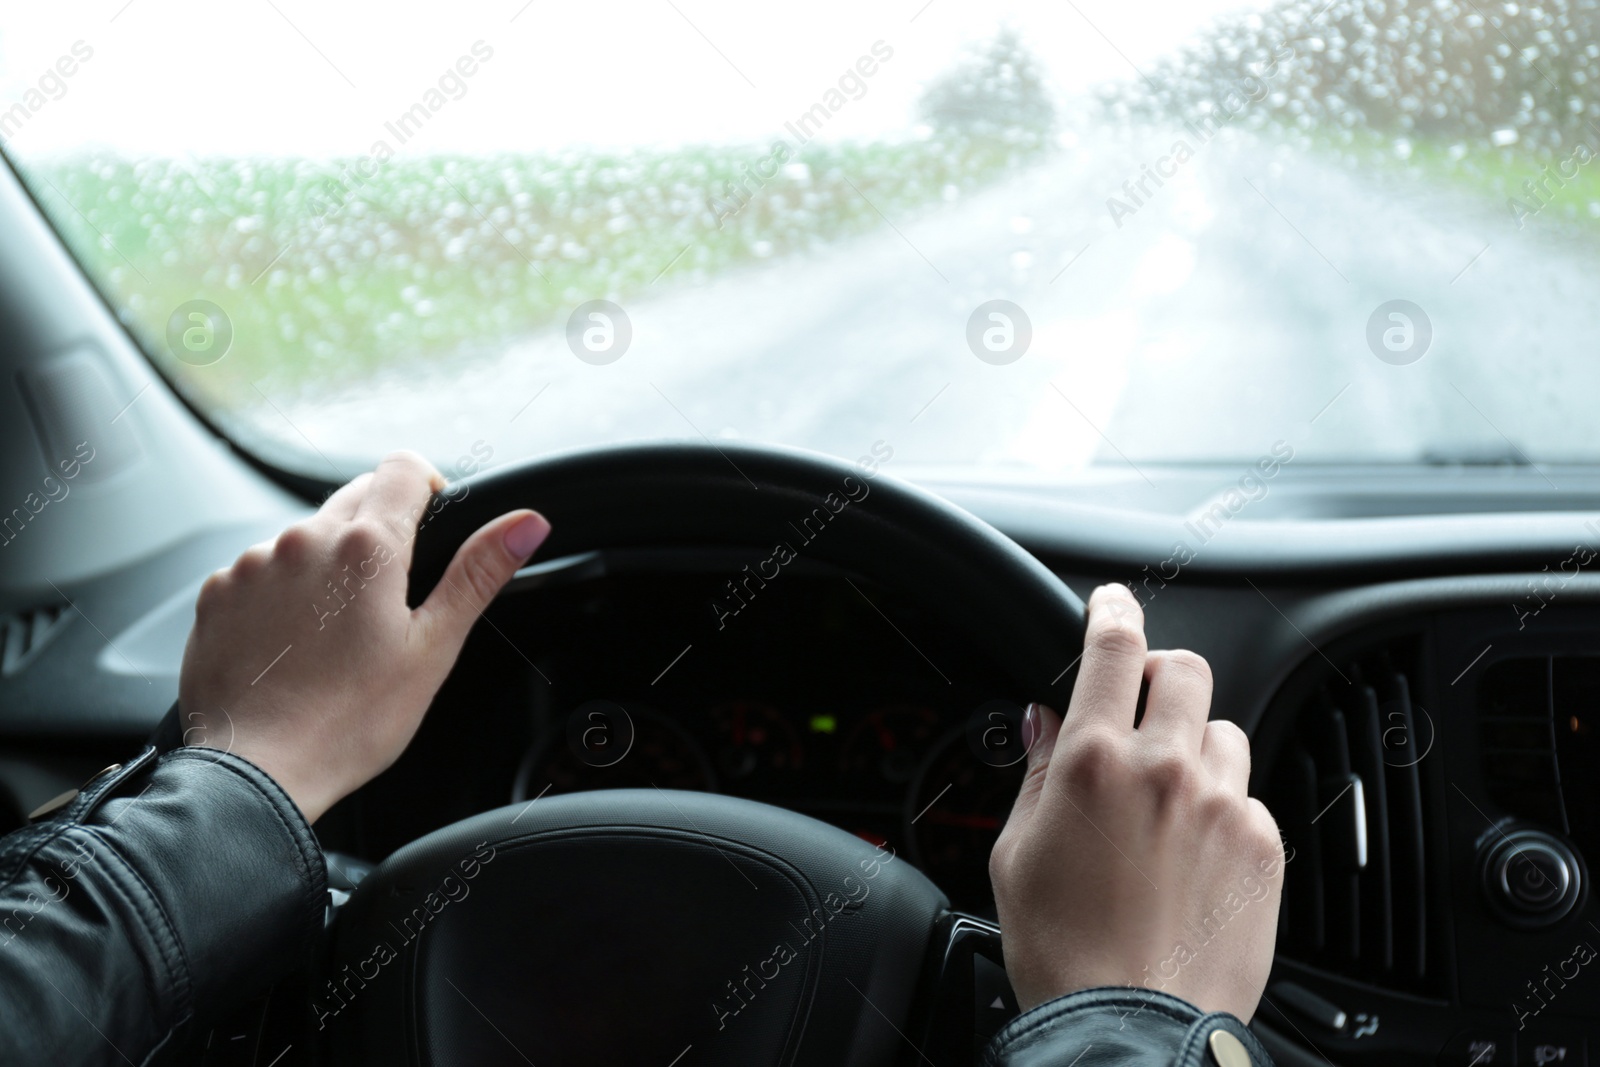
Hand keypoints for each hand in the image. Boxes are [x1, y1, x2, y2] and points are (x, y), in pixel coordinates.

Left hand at [179, 451, 550, 822]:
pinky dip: (280, 594)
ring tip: (334, 636)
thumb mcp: (433, 649)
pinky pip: (260, 570)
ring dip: (327, 565)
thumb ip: (479, 573)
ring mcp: (253, 565)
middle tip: (389, 603)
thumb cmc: (349, 723)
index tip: (430, 528)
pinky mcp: (217, 593)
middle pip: (355, 497)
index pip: (404, 468)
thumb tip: (527, 523)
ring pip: (306, 537)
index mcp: (367, 548)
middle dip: (380, 533)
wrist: (255, 774)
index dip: (427, 488)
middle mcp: (303, 540)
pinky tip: (292, 646)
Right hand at [989, 584, 1283, 1019]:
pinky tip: (1191, 856)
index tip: (1113, 603)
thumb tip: (1044, 723)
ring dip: (1195, 745)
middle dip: (1162, 674)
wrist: (1131, 1027)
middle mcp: (1164, 768)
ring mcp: (1222, 804)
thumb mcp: (1015, 853)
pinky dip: (1220, 808)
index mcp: (1092, 761)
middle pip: (1184, 669)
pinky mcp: (1263, 845)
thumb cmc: (1062, 951)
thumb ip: (1037, 773)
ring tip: (1166, 802)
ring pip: (1222, 731)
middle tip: (1142, 705)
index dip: (1112, 610)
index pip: (1112, 649)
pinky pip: (1246, 795)